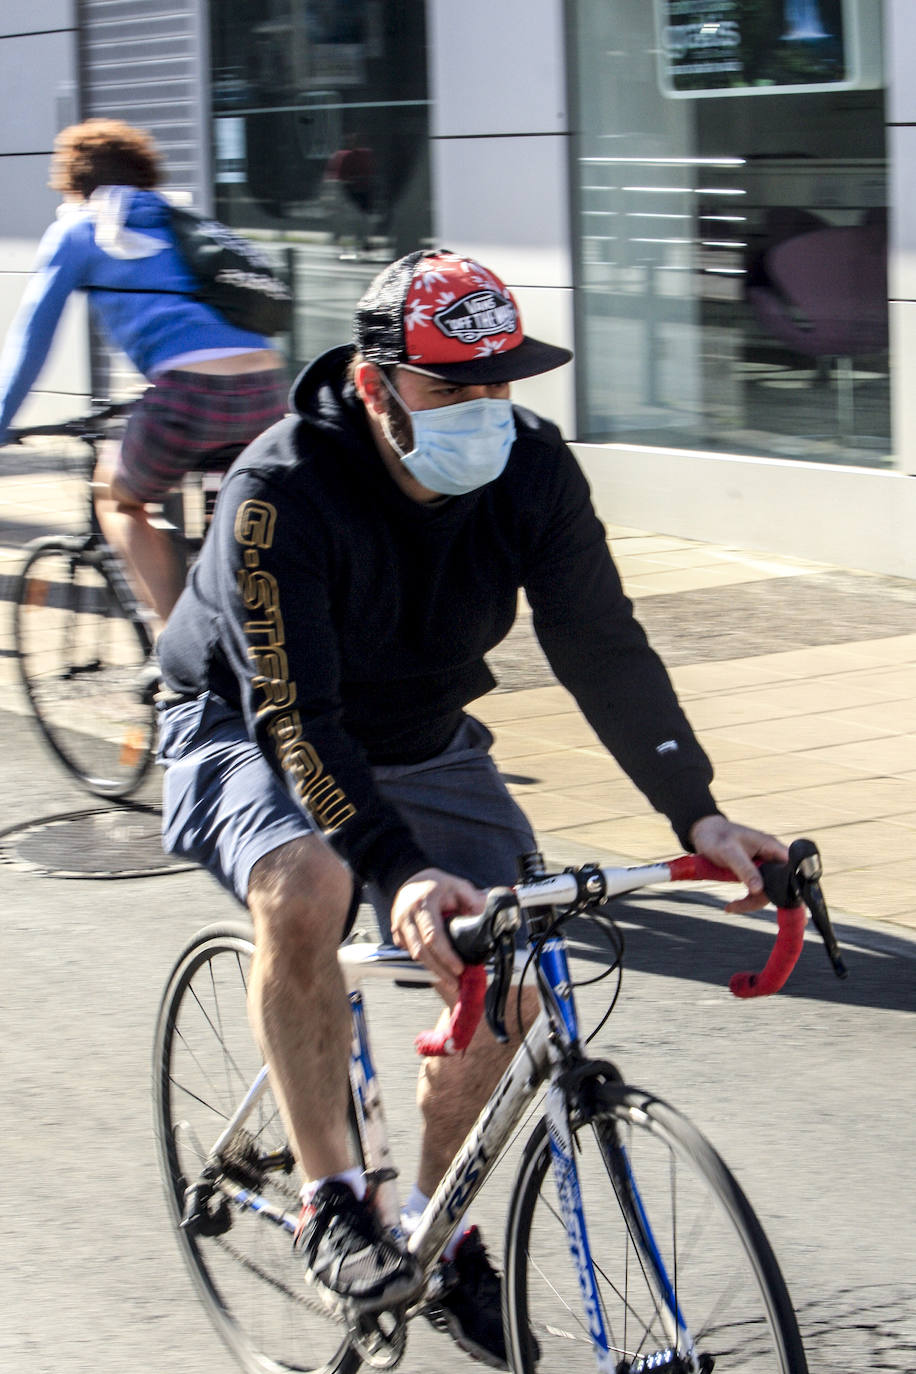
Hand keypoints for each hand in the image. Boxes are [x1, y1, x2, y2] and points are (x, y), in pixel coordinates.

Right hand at [390, 867, 484, 993]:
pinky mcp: (396, 934)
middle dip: (440, 972)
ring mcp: (399, 926)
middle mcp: (407, 917)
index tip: (459, 968)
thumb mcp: (457, 885)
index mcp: (423, 904)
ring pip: (414, 956)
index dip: (446, 956)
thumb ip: (472, 899)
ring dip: (432, 971)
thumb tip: (485, 915)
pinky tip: (436, 970)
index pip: (433, 936)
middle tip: (455, 984)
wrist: (412, 881)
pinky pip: (410, 954)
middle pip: (421, 952)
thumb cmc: (434, 884)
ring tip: (449, 982)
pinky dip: (423, 964)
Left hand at [688, 815, 788, 913]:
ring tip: (731, 906)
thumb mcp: (729, 852)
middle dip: (760, 898)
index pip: (789, 869)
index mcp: (772, 847)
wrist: (704, 833)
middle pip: (778, 886)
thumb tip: (758, 890)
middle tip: (739, 905)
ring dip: (750, 902)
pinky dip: (745, 900)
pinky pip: (756, 891)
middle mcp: (771, 858)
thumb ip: (745, 869)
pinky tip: (731, 905)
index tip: (771, 898)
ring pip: (765, 892)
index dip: (786, 885)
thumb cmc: (717, 836)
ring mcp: (762, 867)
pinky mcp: (754, 874)